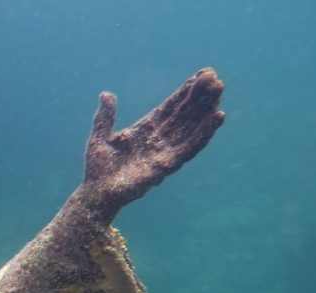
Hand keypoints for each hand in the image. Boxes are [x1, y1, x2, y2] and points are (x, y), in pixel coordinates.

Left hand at [84, 67, 224, 209]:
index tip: (201, 75)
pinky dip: (204, 133)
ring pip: (191, 127)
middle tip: (215, 77)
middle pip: (184, 114)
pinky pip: (190, 147)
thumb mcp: (99, 137)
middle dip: (199, 97)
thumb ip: (105, 117)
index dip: (184, 92)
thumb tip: (106, 94)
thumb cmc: (97, 169)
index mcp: (145, 130)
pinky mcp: (167, 165)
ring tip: (219, 92)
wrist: (96, 193)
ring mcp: (165, 152)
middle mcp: (158, 139)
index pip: (169, 107)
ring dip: (205, 110)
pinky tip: (217, 117)